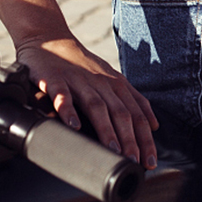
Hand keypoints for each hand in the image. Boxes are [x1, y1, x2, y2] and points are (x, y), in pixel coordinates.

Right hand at [15, 35, 158, 167]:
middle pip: (120, 112)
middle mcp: (101, 82)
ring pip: (96, 106)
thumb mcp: (110, 79)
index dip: (145, 137)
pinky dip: (68, 110)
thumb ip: (130, 100)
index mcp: (115, 84)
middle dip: (130, 139)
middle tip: (135, 162)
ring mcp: (78, 80)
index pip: (136, 113)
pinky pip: (62, 95)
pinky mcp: (54, 79)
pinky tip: (72, 125)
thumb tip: (153, 125)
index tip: (150, 161)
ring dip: (106, 129)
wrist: (49, 39)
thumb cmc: (81, 65)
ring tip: (112, 150)